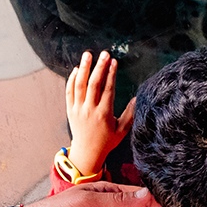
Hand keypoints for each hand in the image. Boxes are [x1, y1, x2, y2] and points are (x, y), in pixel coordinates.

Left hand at [65, 51, 134, 174]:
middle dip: (99, 67)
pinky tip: (76, 69)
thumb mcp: (122, 130)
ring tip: (88, 55)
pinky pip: (69, 92)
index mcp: (104, 114)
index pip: (108, 90)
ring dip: (83, 68)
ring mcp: (78, 110)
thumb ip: (130, 114)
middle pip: (93, 84)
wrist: (87, 153)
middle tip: (104, 53)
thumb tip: (137, 98)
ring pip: (79, 85)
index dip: (111, 74)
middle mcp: (89, 110)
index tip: (114, 62)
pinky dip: (71, 80)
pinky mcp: (70, 110)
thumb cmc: (107, 141)